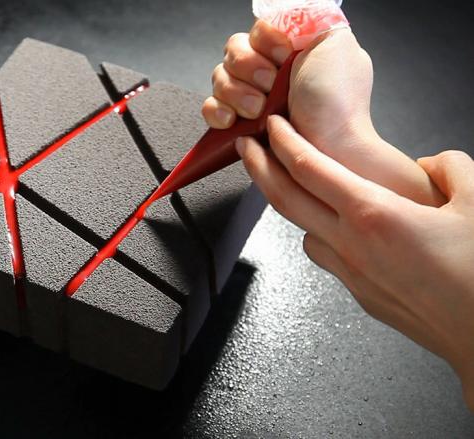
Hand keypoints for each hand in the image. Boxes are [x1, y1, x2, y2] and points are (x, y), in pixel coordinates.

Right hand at [203, 20, 445, 205]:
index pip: (256, 30)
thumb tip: (287, 8)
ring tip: (258, 110)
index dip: (264, 41)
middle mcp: (269, 72)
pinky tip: (234, 120)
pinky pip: (209, 108)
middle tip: (271, 86)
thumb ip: (310, 17)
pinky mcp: (237, 124)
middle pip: (233, 52)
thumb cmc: (338, 103)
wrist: (330, 147)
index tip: (282, 56)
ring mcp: (250, 98)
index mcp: (290, 49)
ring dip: (236, 93)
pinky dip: (217, 112)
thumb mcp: (335, 42)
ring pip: (218, 78)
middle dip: (249, 69)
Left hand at [236, 116, 473, 410]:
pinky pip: (325, 256)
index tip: (271, 122)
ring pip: (301, 230)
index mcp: (373, 214)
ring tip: (291, 184)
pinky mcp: (360, 295)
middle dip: (258, 166)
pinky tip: (336, 228)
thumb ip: (450, 168)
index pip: (308, 167)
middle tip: (244, 145)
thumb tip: (432, 164)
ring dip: (289, 204)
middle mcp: (350, 244)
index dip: (282, 140)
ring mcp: (350, 273)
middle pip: (284, 198)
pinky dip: (319, 233)